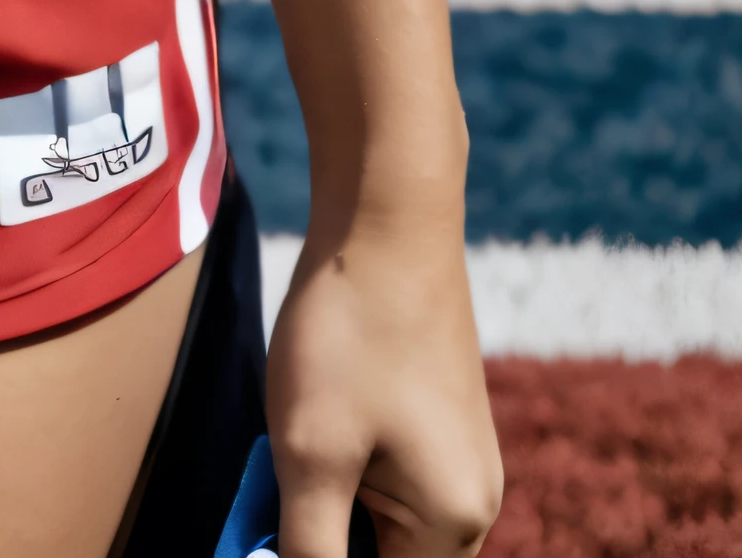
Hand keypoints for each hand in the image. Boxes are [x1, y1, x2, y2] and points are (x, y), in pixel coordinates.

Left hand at [265, 205, 502, 557]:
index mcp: (453, 526)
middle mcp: (471, 501)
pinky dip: (339, 461)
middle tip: (270, 487)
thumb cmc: (351, 334)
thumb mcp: (312, 454)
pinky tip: (312, 410)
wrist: (387, 215)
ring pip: (378, 516)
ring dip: (324, 497)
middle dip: (319, 534)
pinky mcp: (438, 420)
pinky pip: (386, 474)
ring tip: (293, 434)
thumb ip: (305, 548)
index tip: (276, 525)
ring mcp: (458, 457)